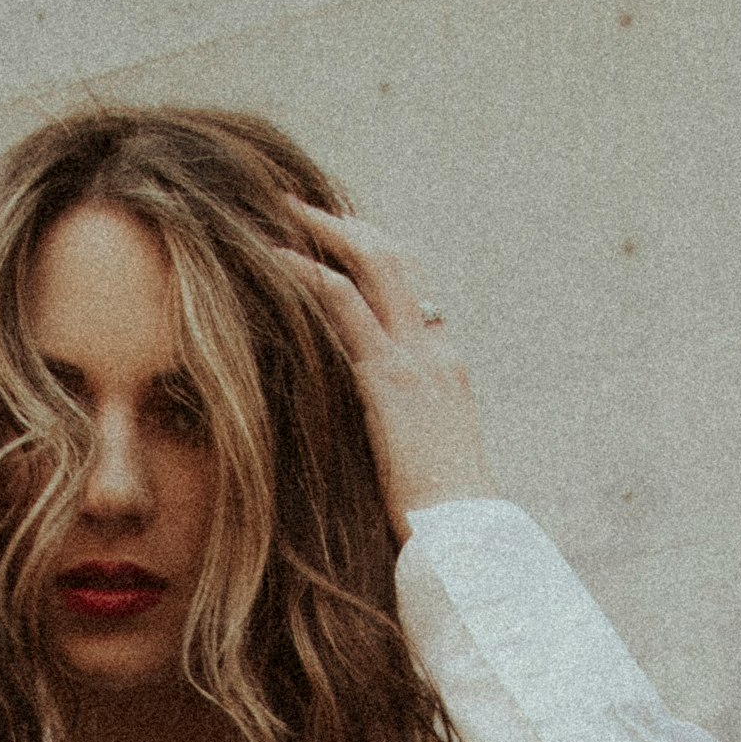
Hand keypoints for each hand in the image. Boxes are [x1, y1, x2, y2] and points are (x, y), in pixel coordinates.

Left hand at [287, 202, 488, 522]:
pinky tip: (276, 259)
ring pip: (373, 265)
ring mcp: (416, 359)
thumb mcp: (424, 459)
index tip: (332, 238)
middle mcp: (436, 349)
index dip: (371, 254)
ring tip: (281, 212)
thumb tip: (373, 423)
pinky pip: (344, 306)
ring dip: (325, 231)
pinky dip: (308, 274)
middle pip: (395, 259)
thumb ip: (402, 423)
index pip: (411, 288)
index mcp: (447, 365)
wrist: (464, 536)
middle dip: (346, 225)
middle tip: (299, 205)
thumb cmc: (442, 517)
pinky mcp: (389, 379)